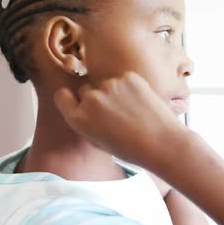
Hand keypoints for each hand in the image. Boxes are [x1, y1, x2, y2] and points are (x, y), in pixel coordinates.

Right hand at [54, 71, 184, 166]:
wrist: (162, 142)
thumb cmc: (131, 148)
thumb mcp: (98, 141)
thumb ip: (86, 122)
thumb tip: (83, 106)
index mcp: (80, 119)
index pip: (62, 96)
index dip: (71, 99)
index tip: (80, 102)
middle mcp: (91, 100)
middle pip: (86, 90)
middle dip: (96, 97)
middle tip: (114, 111)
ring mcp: (110, 86)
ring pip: (106, 83)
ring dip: (114, 92)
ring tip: (131, 110)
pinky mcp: (128, 77)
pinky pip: (123, 78)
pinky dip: (129, 86)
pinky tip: (140, 102)